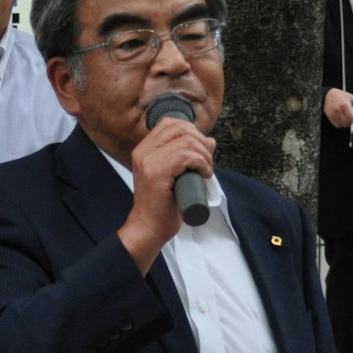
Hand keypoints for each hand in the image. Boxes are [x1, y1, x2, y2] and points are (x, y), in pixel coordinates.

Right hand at [117, 113, 215, 272]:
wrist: (148, 228)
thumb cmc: (162, 206)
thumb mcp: (173, 175)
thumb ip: (186, 156)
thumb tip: (209, 141)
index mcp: (144, 150)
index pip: (171, 123)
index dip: (192, 132)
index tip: (201, 150)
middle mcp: (143, 152)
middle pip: (180, 128)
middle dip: (201, 142)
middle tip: (206, 162)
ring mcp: (148, 162)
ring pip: (186, 141)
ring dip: (204, 155)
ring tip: (205, 170)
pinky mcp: (157, 174)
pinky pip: (186, 156)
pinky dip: (201, 162)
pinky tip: (203, 175)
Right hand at [323, 87, 352, 129]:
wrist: (328, 94)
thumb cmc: (341, 96)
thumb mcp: (352, 98)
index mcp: (345, 105)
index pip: (352, 118)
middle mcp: (338, 111)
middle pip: (347, 123)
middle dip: (352, 123)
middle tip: (352, 118)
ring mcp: (333, 114)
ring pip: (342, 125)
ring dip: (346, 124)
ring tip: (346, 118)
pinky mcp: (330, 117)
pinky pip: (337, 125)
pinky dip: (341, 124)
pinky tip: (342, 119)